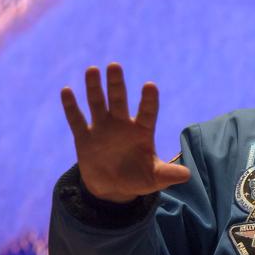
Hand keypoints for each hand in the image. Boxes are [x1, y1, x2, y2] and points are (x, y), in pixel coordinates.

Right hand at [60, 63, 189, 201]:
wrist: (113, 188)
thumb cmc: (138, 178)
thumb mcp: (154, 179)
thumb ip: (168, 174)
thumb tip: (187, 175)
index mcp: (141, 131)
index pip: (147, 112)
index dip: (149, 100)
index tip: (150, 86)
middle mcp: (121, 124)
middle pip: (119, 100)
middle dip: (116, 84)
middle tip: (115, 66)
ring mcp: (102, 128)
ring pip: (97, 103)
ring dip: (94, 88)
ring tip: (92, 70)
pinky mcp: (84, 137)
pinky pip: (76, 120)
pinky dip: (71, 107)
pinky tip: (66, 90)